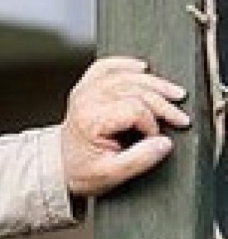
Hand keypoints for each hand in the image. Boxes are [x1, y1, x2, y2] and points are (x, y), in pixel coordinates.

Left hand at [61, 56, 189, 197]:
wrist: (59, 167)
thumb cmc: (80, 171)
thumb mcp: (111, 174)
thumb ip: (139, 160)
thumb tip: (164, 143)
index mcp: (91, 119)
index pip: (135, 109)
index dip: (152, 123)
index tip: (157, 137)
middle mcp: (87, 100)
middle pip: (136, 90)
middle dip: (163, 104)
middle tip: (179, 118)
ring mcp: (85, 91)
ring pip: (128, 76)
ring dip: (156, 84)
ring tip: (174, 94)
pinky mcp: (85, 87)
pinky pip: (106, 66)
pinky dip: (126, 64)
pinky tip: (142, 68)